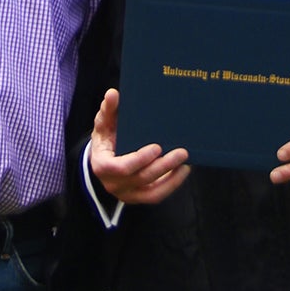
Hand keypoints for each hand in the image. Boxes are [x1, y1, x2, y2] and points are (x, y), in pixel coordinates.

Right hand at [90, 88, 189, 203]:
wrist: (103, 158)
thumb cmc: (105, 138)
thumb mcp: (104, 123)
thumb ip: (108, 109)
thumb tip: (113, 93)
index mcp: (102, 166)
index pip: (121, 168)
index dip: (140, 159)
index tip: (157, 147)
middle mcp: (114, 184)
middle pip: (141, 178)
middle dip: (163, 166)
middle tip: (182, 152)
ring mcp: (127, 194)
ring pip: (152, 193)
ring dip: (172, 179)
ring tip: (186, 163)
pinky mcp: (139, 197)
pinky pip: (157, 195)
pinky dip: (172, 184)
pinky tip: (183, 170)